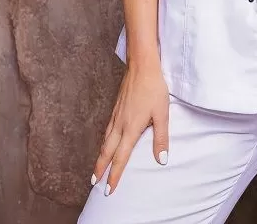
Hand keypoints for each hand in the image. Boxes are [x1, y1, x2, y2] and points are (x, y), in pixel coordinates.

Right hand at [91, 58, 169, 194]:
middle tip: (94, 183)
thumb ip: (161, 138)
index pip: (120, 158)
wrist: (142, 66)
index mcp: (131, 128)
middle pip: (106, 151)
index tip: (109, 189)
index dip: (114, 175)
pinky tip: (106, 140)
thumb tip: (161, 160)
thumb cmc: (154, 88)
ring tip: (97, 166)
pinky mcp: (116, 107)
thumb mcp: (162, 114)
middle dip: (100, 169)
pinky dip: (104, 140)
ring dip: (100, 155)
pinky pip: (107, 129)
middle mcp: (120, 124)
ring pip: (105, 140)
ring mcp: (116, 115)